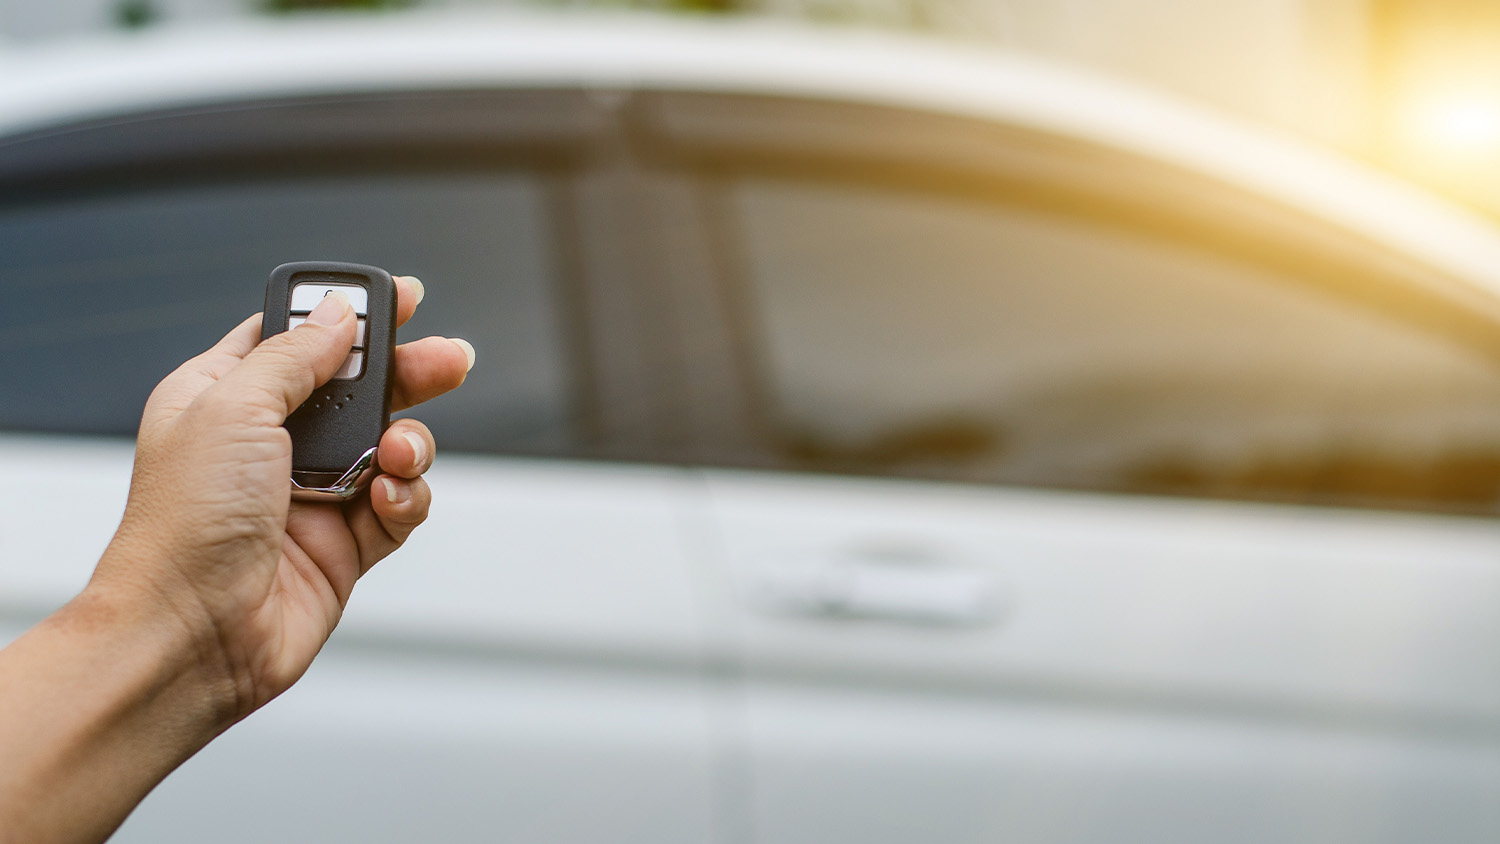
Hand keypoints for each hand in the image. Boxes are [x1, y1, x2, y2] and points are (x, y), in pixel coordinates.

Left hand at [90, 275, 471, 720]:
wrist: (192, 634)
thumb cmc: (184, 527)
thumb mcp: (233, 407)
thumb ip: (296, 356)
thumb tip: (339, 315)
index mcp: (225, 397)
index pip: (298, 338)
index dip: (349, 316)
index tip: (402, 298)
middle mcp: (269, 444)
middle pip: (360, 387)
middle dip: (408, 372)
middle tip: (449, 361)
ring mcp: (310, 495)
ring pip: (391, 445)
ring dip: (409, 443)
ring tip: (399, 453)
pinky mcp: (344, 545)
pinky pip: (399, 505)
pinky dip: (406, 497)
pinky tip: (389, 498)